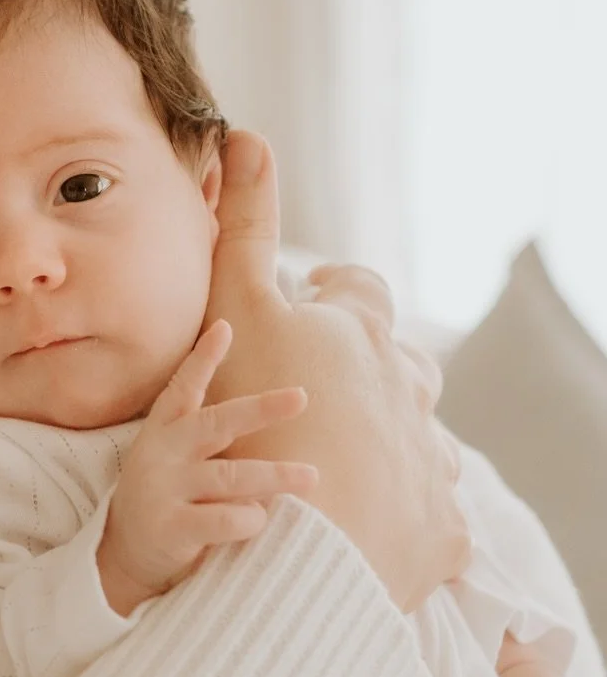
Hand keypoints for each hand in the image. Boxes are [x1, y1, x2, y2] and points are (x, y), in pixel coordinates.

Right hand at [96, 320, 318, 616]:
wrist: (125, 554)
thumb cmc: (167, 495)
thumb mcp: (174, 454)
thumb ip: (208, 432)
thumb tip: (266, 402)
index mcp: (164, 429)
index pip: (183, 386)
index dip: (202, 357)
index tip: (224, 328)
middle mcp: (164, 452)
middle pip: (217, 423)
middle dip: (261, 409)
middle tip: (301, 396)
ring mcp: (166, 489)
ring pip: (232, 476)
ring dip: (275, 477)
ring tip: (311, 476)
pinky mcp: (173, 527)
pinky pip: (224, 519)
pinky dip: (250, 519)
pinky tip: (259, 519)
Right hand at [198, 132, 470, 612]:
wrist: (303, 543)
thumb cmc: (261, 411)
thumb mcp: (237, 304)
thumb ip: (243, 222)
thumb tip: (248, 133)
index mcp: (363, 332)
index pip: (357, 290)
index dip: (329, 293)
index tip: (304, 306)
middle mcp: (408, 386)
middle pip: (400, 361)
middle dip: (367, 367)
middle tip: (317, 392)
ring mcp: (427, 458)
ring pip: (419, 433)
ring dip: (388, 438)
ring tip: (342, 461)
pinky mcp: (440, 526)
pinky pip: (429, 507)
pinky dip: (401, 508)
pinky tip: (367, 522)